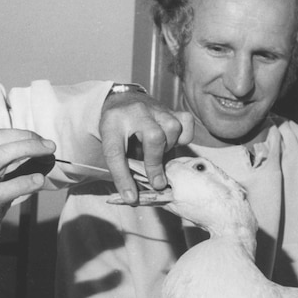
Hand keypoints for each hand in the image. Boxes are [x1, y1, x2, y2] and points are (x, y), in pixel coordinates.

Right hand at [0, 129, 54, 259]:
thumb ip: (1, 172)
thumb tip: (33, 160)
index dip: (19, 134)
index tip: (38, 140)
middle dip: (25, 137)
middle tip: (48, 144)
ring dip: (28, 150)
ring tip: (48, 153)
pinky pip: (4, 189)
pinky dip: (24, 182)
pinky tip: (38, 180)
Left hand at [98, 87, 192, 201]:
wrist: (122, 100)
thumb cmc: (117, 129)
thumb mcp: (111, 144)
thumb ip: (121, 166)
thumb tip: (133, 197)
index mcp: (112, 122)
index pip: (115, 152)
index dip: (123, 178)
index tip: (131, 197)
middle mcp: (135, 111)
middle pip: (153, 136)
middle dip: (155, 163)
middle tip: (157, 183)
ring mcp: (155, 108)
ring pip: (172, 128)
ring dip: (168, 148)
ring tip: (158, 155)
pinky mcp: (170, 109)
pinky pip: (185, 122)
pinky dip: (183, 137)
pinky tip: (172, 143)